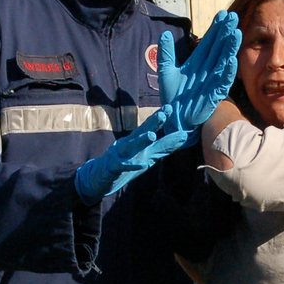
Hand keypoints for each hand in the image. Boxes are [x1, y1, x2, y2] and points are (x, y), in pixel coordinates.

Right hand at [75, 108, 190, 202]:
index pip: (149, 127)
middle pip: (141, 131)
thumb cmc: (126, 162)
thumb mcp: (147, 154)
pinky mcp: (114, 167)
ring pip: (132, 146)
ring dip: (141, 140)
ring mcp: (120, 155)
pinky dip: (131, 165)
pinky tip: (142, 165)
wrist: (99, 176)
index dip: (159, 118)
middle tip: (163, 114)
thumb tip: (184, 135)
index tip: (170, 107)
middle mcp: (129, 144)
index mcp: (136, 140)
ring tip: (152, 135)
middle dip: (152, 123)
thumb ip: (164, 146)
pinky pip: (123, 166)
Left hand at [158, 12, 240, 132]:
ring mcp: (213, 80)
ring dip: (230, 48)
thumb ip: (166, 54)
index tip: (223, 13)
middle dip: (226, 32)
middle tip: (233, 17)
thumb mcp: (166, 72)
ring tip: (236, 33)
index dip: (216, 28)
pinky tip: (232, 60)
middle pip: (219, 47)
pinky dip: (227, 72)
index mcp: (198, 62)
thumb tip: (164, 33)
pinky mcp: (214, 94)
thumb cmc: (173, 98)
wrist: (175, 119)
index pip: (209, 41)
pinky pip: (223, 82)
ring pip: (223, 61)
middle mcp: (208, 69)